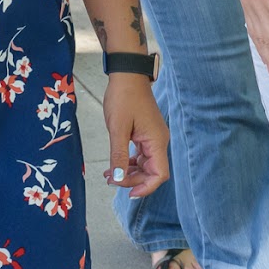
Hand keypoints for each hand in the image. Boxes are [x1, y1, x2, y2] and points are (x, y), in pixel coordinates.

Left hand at [100, 74, 170, 196]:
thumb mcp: (117, 129)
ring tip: (108, 175)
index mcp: (156, 141)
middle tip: (111, 180)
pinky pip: (140, 155)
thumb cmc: (123, 98)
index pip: (159, 174)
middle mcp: (158, 141)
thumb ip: (118, 156)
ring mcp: (153, 137)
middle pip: (151, 172)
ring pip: (145, 165)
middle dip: (132, 180)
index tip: (128, 193)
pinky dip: (128, 162)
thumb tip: (118, 179)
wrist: (126, 75)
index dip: (146, 187)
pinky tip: (113, 165)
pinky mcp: (145, 133)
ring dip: (128, 173)